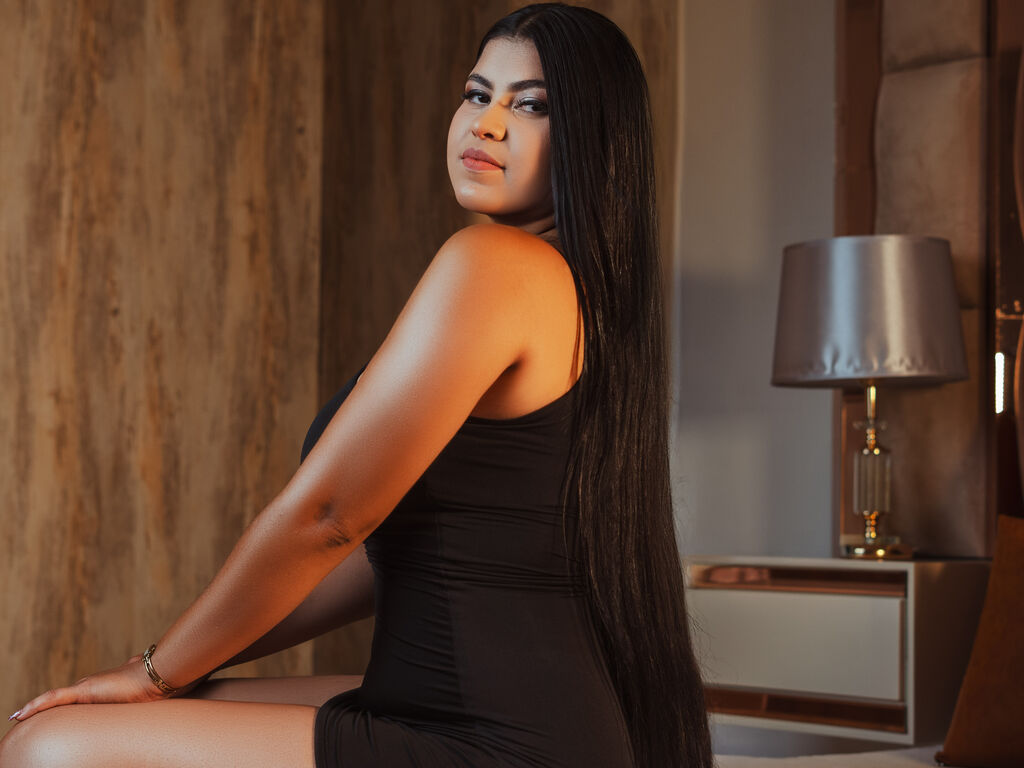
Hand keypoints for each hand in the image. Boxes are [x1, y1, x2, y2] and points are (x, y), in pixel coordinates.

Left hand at [8, 653, 207, 722]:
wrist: (163, 674)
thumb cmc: (162, 685)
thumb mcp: (152, 696)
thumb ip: (149, 696)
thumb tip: (161, 697)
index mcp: (107, 688)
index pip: (80, 698)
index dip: (64, 705)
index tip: (50, 712)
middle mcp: (94, 685)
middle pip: (63, 700)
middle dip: (44, 709)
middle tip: (26, 719)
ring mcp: (90, 687)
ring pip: (54, 700)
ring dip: (35, 709)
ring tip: (18, 718)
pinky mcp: (86, 691)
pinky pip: (54, 699)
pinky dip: (36, 706)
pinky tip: (20, 714)